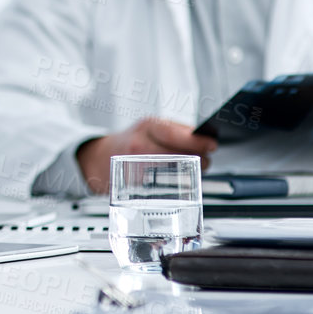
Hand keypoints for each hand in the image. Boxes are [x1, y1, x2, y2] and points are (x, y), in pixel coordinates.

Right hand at [76, 118, 216, 195]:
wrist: (100, 158)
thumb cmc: (131, 141)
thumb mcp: (150, 126)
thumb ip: (177, 130)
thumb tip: (203, 137)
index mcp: (146, 127)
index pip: (175, 134)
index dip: (197, 141)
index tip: (211, 144)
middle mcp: (140, 147)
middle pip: (179, 156)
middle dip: (199, 159)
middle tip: (205, 159)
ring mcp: (137, 168)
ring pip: (175, 172)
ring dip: (190, 171)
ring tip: (191, 168)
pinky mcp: (138, 187)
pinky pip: (165, 186)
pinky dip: (177, 182)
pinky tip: (178, 179)